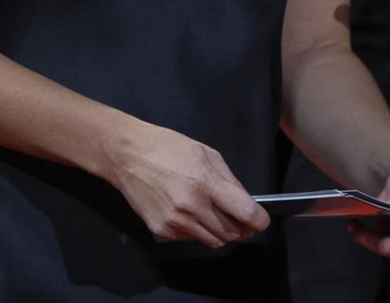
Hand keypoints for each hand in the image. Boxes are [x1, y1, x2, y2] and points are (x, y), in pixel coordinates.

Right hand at [102, 118, 269, 247]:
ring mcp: (175, 222)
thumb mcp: (206, 154)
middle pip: (230, 232)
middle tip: (242, 218)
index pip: (244, 212)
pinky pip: (191, 238)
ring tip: (216, 213)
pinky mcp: (162, 231)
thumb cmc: (167, 148)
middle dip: (241, 227)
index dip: (259, 220)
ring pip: (213, 240)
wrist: (127, 156)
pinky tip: (192, 213)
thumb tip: (245, 202)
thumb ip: (229, 181)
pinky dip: (198, 230)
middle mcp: (191, 207)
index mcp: (205, 183)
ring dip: (221, 231)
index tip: (262, 220)